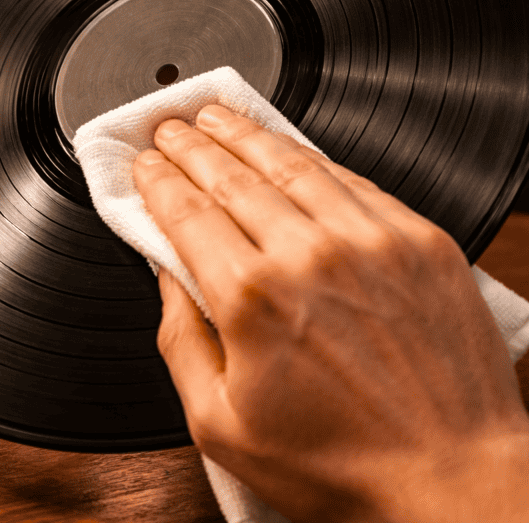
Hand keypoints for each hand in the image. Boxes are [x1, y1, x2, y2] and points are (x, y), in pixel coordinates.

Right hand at [133, 105, 528, 522]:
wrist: (452, 477)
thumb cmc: (341, 463)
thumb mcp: (221, 423)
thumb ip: (181, 341)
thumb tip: (168, 280)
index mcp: (253, 299)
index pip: (187, 212)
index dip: (158, 181)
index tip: (144, 166)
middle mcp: (311, 256)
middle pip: (232, 175)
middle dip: (192, 145)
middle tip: (170, 128)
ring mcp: (371, 241)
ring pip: (292, 164)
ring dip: (246, 135)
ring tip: (218, 117)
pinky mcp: (419, 240)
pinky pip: (354, 179)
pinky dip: (312, 157)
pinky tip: (291, 149)